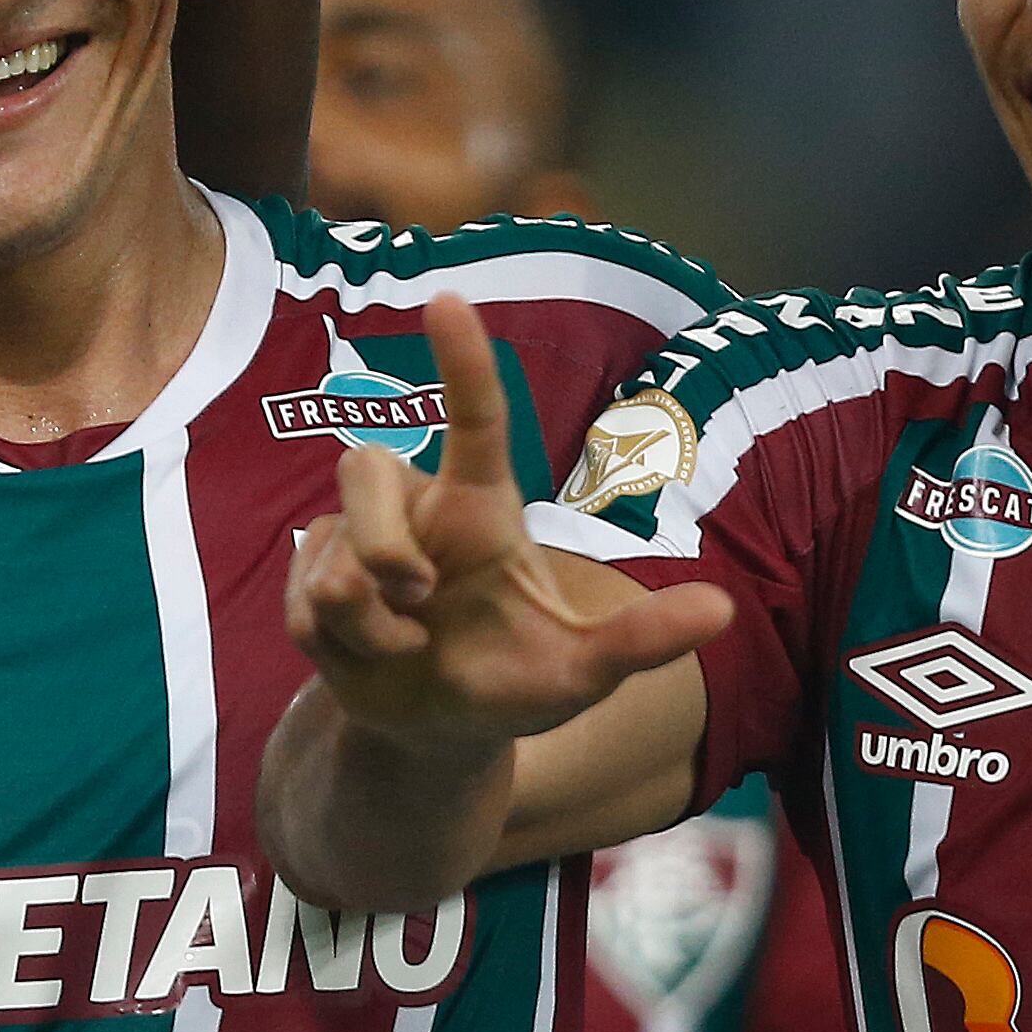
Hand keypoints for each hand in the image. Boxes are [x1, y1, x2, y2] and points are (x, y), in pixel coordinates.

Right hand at [286, 297, 728, 754]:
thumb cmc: (513, 683)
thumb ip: (641, 639)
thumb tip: (724, 608)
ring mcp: (355, 541)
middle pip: (366, 468)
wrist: (434, 732)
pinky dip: (346, 650)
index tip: (447, 299)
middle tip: (418, 601)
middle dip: (383, 547)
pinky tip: (369, 658)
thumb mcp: (583, 671)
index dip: (462, 362)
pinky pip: (307, 605)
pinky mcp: (310, 581)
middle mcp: (415, 507)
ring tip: (405, 646)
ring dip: (371, 622)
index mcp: (480, 507)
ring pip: (334, 551)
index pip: (474, 420)